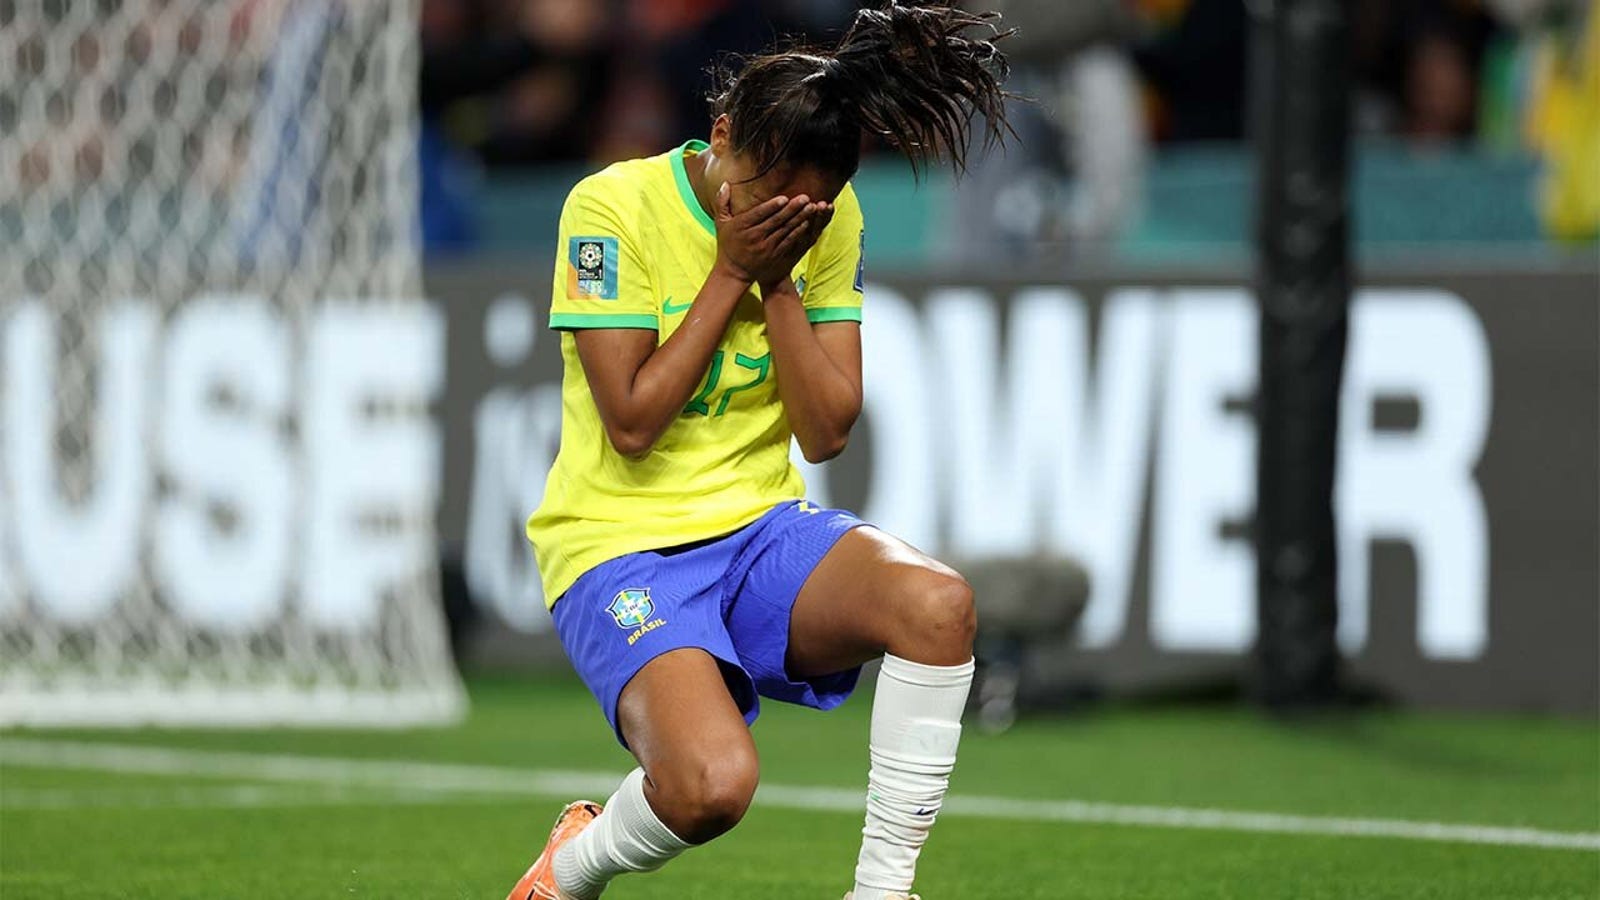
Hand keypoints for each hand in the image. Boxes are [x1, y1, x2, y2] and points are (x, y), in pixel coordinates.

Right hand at [712, 183, 831, 288]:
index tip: (784, 198)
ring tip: (811, 207)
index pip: (759, 214)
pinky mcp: (774, 255)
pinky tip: (807, 222)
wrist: (733, 272)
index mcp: (741, 226)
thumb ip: (722, 202)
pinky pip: (788, 241)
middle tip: (805, 198)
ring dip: (799, 218)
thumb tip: (725, 183)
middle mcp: (754, 237)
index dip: (772, 206)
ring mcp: (765, 247)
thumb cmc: (727, 244)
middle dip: (792, 209)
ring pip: (785, 230)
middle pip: (775, 221)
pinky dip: (798, 232)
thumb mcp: (721, 223)